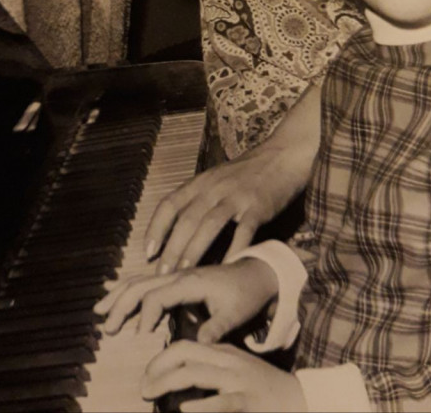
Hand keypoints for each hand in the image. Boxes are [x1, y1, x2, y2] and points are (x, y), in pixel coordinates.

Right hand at [95, 258, 276, 342]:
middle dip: (121, 305)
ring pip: (140, 280)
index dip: (146, 315)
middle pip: (142, 285)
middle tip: (106, 327)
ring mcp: (176, 275)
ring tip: (99, 310)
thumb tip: (199, 343)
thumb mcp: (235, 314)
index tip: (140, 336)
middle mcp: (179, 274)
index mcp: (191, 282)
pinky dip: (127, 286)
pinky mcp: (176, 278)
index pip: (158, 296)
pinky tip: (114, 292)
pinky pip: (147, 280)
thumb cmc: (246, 295)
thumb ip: (216, 328)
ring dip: (119, 295)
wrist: (257, 274)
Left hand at [142, 339, 306, 412]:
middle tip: (142, 389)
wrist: (299, 399)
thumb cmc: (261, 390)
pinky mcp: (249, 401)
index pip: (184, 346)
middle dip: (158, 368)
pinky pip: (222, 401)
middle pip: (185, 354)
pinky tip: (184, 410)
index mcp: (223, 353)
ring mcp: (239, 381)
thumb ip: (210, 372)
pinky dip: (201, 405)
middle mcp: (228, 362)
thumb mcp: (234, 373)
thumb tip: (177, 382)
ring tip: (151, 395)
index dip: (160, 359)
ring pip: (198, 374)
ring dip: (169, 383)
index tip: (146, 376)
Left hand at [145, 85, 321, 271]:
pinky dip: (233, 251)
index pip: (170, 204)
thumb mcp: (217, 179)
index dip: (155, 228)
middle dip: (171, 249)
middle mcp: (214, 187)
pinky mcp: (258, 206)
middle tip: (162, 275)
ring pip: (208, 225)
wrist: (283, 155)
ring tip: (184, 274)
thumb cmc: (248, 172)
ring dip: (194, 251)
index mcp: (201, 181)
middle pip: (186, 219)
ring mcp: (236, 196)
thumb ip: (199, 200)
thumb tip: (179, 231)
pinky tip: (226, 269)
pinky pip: (243, 231)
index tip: (147, 252)